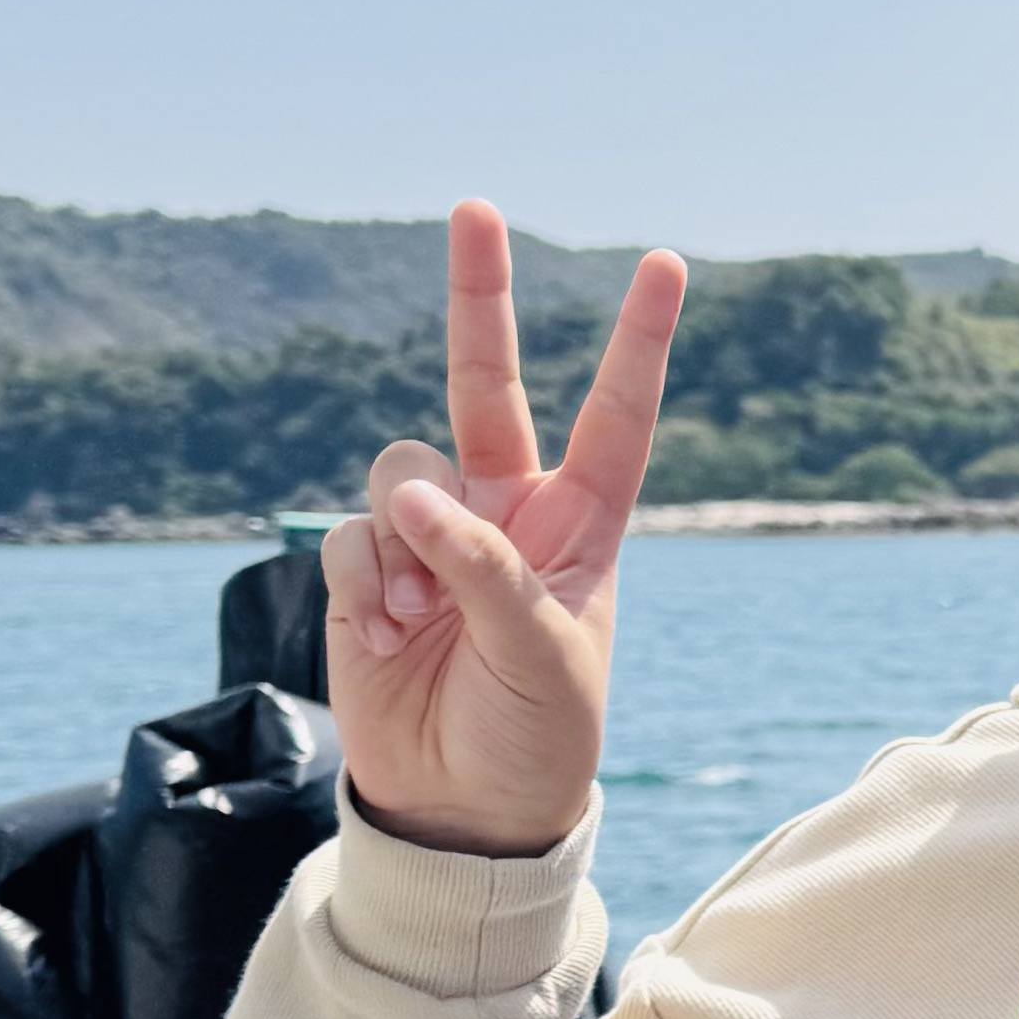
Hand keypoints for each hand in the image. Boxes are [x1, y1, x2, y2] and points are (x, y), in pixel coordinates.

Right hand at [322, 204, 686, 856]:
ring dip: (408, 538)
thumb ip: (486, 571)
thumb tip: (416, 499)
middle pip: (487, 385)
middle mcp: (506, 512)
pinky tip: (386, 638)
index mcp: (581, 526)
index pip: (616, 417)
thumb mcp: (540, 659)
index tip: (666, 263)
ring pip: (400, 471)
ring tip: (425, 618)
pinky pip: (353, 538)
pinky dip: (365, 586)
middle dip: (480, 296)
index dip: (636, 342)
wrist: (461, 811)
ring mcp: (433, 536)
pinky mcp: (369, 570)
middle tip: (476, 206)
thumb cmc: (533, 736)